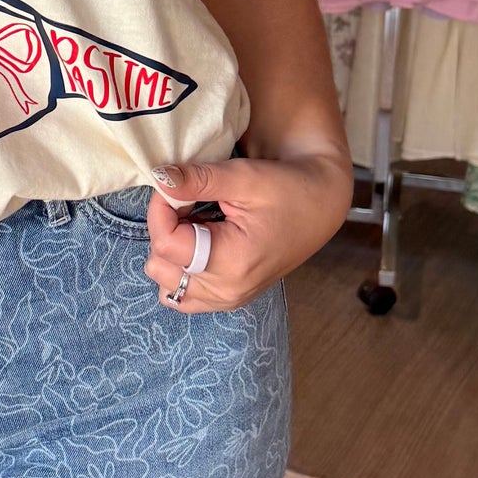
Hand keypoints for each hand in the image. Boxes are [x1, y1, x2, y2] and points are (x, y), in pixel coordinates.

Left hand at [142, 153, 352, 313]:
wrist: (319, 206)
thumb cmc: (288, 189)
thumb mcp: (243, 177)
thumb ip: (197, 180)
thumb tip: (158, 178)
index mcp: (233, 264)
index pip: (166, 244)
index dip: (161, 209)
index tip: (176, 187)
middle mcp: (227, 291)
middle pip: (160, 266)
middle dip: (164, 228)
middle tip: (189, 203)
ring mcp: (227, 300)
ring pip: (165, 283)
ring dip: (170, 250)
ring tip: (195, 223)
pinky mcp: (227, 298)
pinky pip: (182, 293)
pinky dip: (180, 267)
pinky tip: (198, 242)